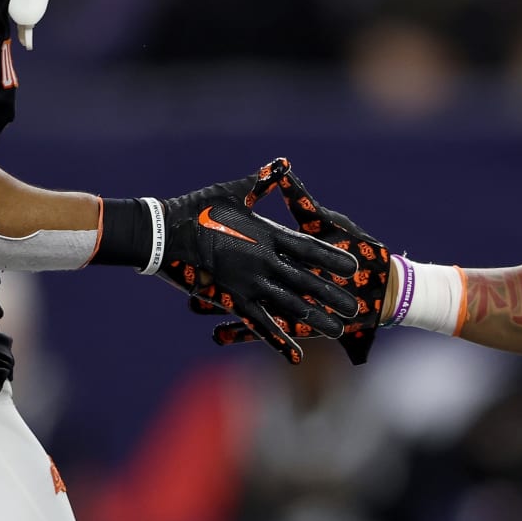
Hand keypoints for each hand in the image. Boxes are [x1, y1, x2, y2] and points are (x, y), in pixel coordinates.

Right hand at [153, 160, 363, 364]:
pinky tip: (296, 355)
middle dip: (333, 296)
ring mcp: (250, 284)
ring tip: (338, 330)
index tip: (354, 268)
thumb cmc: (196, 208)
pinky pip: (260, 325)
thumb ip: (261, 182)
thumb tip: (281, 164)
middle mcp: (264, 262)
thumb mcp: (233, 191)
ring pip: (291, 307)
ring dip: (316, 319)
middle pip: (308, 282)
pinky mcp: (232, 301)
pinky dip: (278, 341)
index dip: (332, 258)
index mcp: (268, 234)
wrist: (163, 234)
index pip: (309, 249)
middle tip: (358, 308)